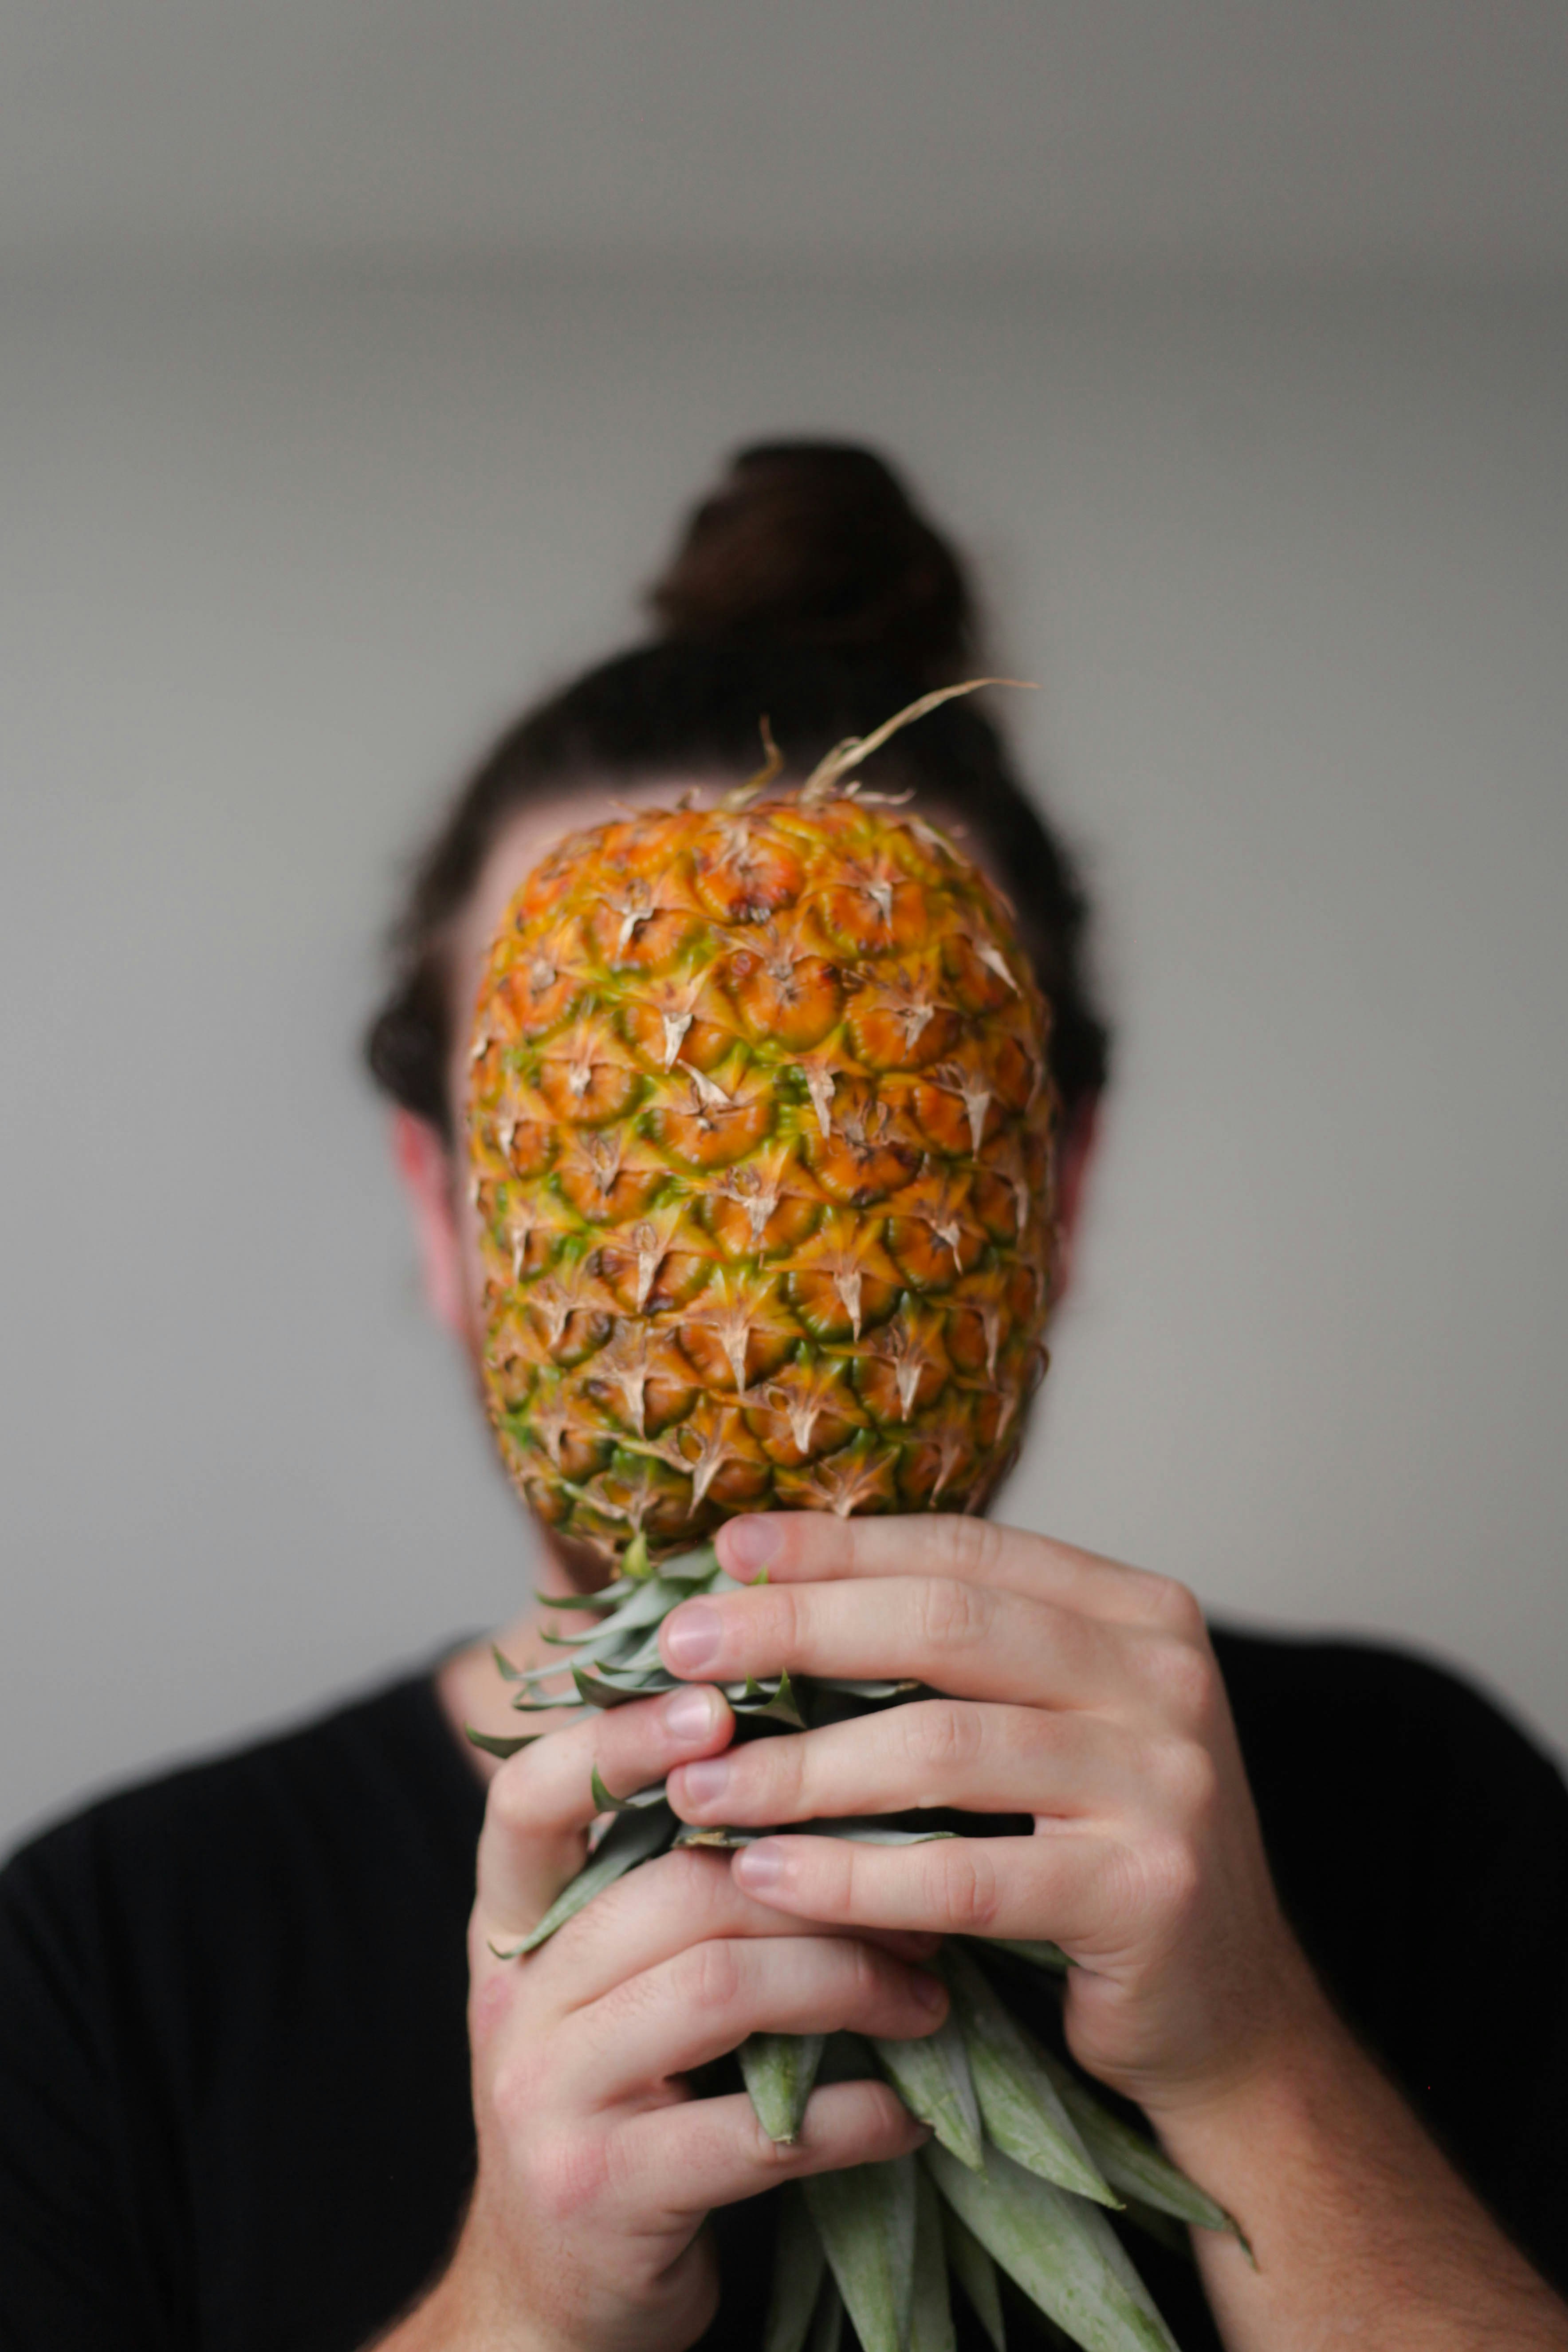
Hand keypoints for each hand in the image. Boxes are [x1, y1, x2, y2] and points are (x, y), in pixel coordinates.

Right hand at [395, 1683, 940, 2351]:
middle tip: (923, 1903)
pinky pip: (752, 2133)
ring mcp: (544, 2098)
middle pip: (677, 1891)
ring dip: (849, 1985)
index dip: (617, 1740)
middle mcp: (513, 2000)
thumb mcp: (611, 1988)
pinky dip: (852, 2118)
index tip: (721, 1710)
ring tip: (926, 2002)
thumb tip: (823, 1763)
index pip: (530, 1797)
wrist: (552, 2300)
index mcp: (511, 1929)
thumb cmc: (621, 2108)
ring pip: (720, 1992)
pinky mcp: (598, 2195)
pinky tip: (905, 2114)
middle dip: (821, 1885)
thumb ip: (670, 1890)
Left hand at [659, 1514, 1325, 2123]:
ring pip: (943, 1746)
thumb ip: (950, 1659)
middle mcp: (1164, 1677)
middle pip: (943, 1624)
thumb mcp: (1045, 1725)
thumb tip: (765, 1582)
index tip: (725, 1551)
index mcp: (1135, 1611)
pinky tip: (766, 1875)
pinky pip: (965, 1877)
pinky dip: (852, 1877)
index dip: (838, 1544)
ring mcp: (1164, 1782)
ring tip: (696, 1781)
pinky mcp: (1145, 1892)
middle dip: (796, 1630)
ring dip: (801, 1765)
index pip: (962, 1547)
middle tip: (681, 1651)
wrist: (1224, 2013)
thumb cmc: (1097, 1855)